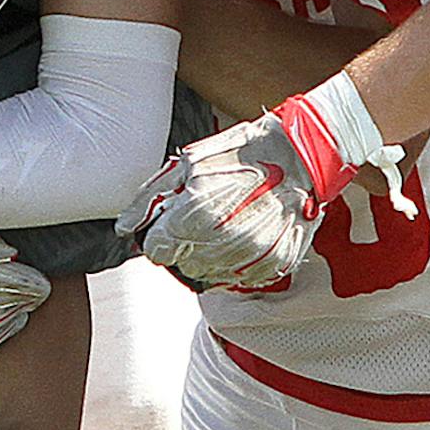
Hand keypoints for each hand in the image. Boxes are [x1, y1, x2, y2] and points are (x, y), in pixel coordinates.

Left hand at [117, 108, 337, 290]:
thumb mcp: (190, 162)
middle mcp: (220, 242)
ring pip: (210, 275)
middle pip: (182, 266)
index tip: (174, 224)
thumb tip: (123, 228)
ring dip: (211, 255)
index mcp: (194, 214)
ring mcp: (250, 256)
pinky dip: (238, 262)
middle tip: (206, 218)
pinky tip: (248, 234)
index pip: (156, 252)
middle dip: (186, 245)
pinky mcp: (273, 264)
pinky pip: (241, 278)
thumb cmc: (244, 152)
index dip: (161, 237)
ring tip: (229, 224)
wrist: (305, 154)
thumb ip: (150, 199)